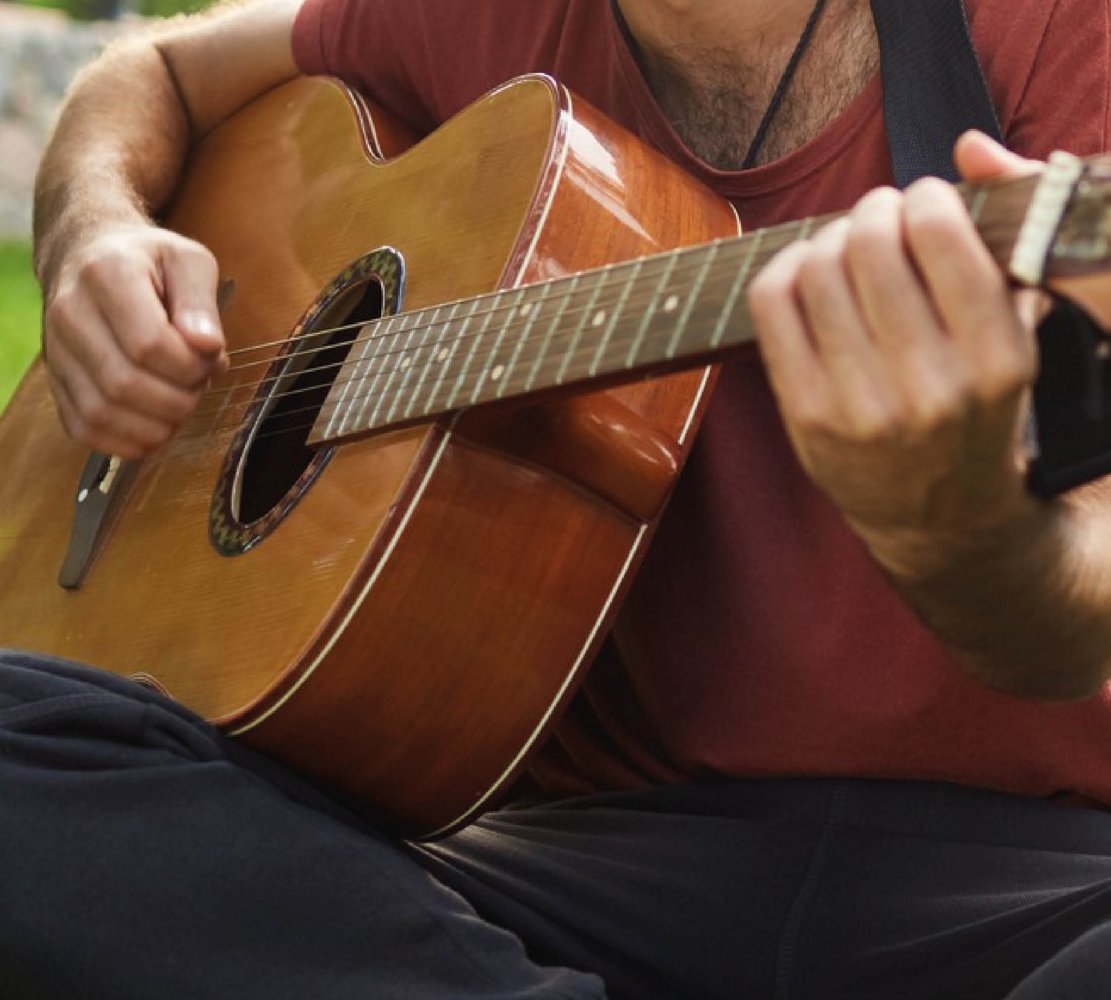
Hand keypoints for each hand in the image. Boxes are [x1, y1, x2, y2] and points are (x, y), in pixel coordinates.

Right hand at [42, 224, 226, 459]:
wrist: (90, 256)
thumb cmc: (150, 262)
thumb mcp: (188, 261)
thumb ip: (201, 302)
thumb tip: (207, 346)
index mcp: (106, 274)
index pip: (149, 344)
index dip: (191, 366)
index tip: (211, 359)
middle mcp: (69, 313)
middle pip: (125, 384)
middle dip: (179, 399)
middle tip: (199, 384)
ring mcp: (55, 350)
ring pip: (102, 413)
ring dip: (157, 425)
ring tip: (180, 402)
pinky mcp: (55, 381)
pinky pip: (85, 430)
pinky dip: (128, 441)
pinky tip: (157, 425)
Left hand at [747, 133, 1044, 576]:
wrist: (939, 517)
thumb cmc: (979, 410)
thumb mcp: (1018, 336)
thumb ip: (1013, 240)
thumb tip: (972, 148)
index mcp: (998, 360)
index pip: (939, 234)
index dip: (923, 197)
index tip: (924, 202)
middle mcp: (929, 387)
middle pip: (870, 245)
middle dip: (872, 211)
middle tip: (878, 216)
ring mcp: (861, 407)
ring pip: (817, 269)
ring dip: (829, 237)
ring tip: (846, 247)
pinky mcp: (806, 417)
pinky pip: (772, 304)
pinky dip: (785, 268)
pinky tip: (807, 273)